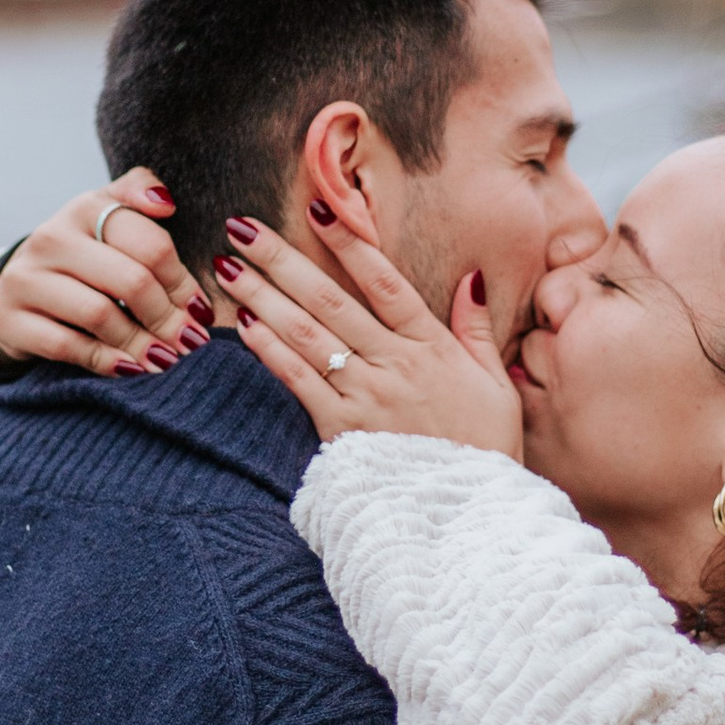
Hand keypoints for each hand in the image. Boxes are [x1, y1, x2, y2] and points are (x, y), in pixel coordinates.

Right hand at [0, 170, 212, 378]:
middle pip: (130, 281)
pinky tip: (131, 368)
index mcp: (85, 209)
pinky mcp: (9, 319)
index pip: (151, 244)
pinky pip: (66, 345)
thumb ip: (138, 193)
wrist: (18, 290)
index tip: (201, 311)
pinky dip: (105, 361)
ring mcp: (26, 279)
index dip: (183, 283)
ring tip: (167, 360)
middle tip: (191, 341)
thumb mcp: (106, 215)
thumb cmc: (83, 255)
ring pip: (99, 315)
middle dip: (168, 317)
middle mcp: (52, 238)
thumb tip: (165, 203)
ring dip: (141, 343)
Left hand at [213, 212, 523, 456]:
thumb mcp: (497, 385)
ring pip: (306, 334)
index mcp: (431, 347)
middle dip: (281, 259)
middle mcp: (394, 364)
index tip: (320, 208)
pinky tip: (245, 324)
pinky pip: (299, 382)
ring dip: (263, 296)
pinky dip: (271, 351)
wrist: (472, 516)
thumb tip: (471, 279)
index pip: (384, 282)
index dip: (350, 243)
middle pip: (329, 299)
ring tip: (228, 266)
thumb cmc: (486, 450)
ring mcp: (365, 396)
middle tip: (242, 226)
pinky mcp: (342, 430)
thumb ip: (477, 330)